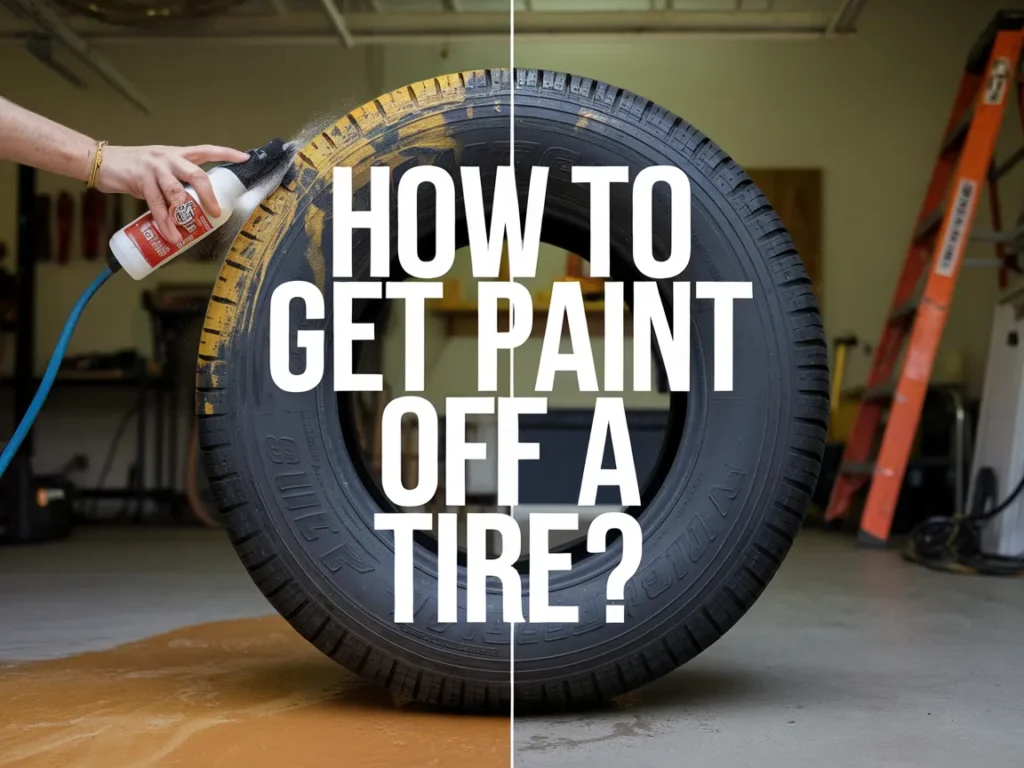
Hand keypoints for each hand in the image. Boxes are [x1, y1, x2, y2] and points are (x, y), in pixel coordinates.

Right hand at [95, 144, 250, 242]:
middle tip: (216, 212)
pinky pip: (156, 205)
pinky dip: (164, 222)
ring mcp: (155, 168)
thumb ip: (175, 182)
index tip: (244, 157)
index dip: (226, 153)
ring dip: (184, 215)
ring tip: (188, 232)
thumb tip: (192, 204)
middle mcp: (168, 158)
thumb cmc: (132, 167)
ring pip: (176, 192)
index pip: (206, 150)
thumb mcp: (159, 169)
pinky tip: (170, 234)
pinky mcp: (140, 180)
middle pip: (196, 174)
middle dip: (208, 195)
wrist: (101, 162)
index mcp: (176, 154)